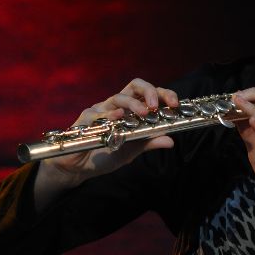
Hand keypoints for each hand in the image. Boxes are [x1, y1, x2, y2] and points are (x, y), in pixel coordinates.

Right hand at [37, 78, 178, 198]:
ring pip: (118, 97)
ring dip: (132, 104)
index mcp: (130, 110)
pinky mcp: (85, 119)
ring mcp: (100, 110)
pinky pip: (97, 113)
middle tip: (156, 105)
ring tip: (142, 113)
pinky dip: (109, 115)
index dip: (162, 94)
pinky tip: (117, 118)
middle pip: (134, 86)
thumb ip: (149, 142)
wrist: (79, 167)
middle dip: (149, 91)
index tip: (174, 103)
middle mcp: (116, 105)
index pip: (147, 94)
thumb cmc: (106, 154)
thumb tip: (171, 140)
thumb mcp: (132, 149)